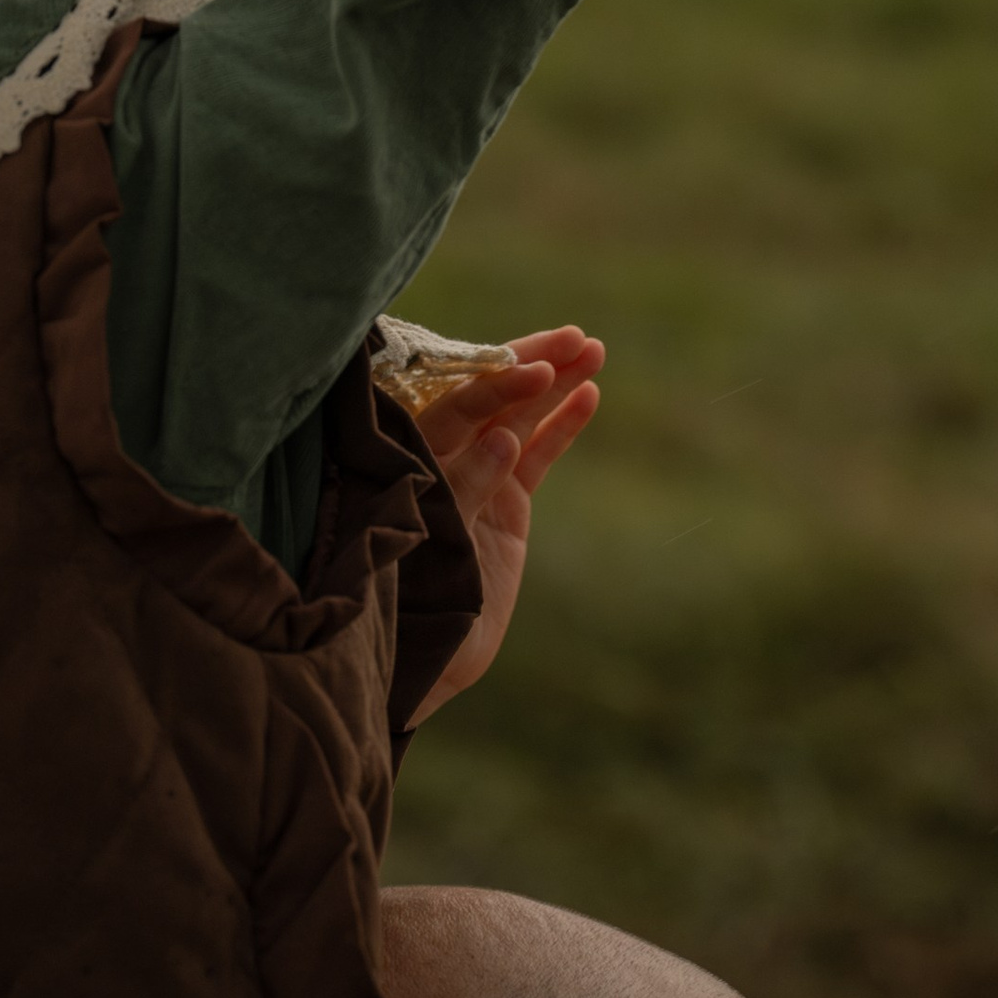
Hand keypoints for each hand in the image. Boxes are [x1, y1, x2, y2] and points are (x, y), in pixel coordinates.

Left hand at [404, 327, 602, 723]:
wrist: (419, 661)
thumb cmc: (404, 599)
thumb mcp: (431, 543)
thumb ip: (465, 488)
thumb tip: (503, 438)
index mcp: (409, 455)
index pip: (455, 406)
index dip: (493, 384)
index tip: (534, 369)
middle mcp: (441, 455)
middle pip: (489, 397)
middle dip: (530, 364)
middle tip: (574, 337)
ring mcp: (476, 475)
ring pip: (520, 418)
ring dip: (555, 383)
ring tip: (593, 350)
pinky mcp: (505, 503)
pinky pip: (538, 455)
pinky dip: (561, 426)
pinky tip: (590, 394)